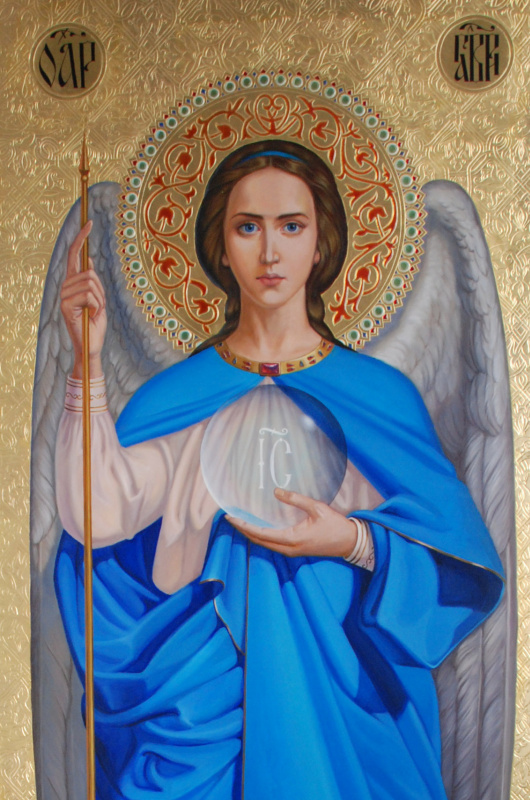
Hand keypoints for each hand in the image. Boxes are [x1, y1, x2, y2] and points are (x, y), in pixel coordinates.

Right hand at [60, 221, 106, 377]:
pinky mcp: (65, 305)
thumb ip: (92, 281)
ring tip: (93, 313)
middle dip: (100, 291)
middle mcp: (65, 286)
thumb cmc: (95, 324)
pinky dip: (96, 306)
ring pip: (91, 283)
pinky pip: (89, 295)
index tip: (90, 223)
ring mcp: (63, 295)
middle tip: (97, 307)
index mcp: (72, 283)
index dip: (81, 238)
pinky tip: (90, 316)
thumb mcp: (98, 299)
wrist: (91, 345)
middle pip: (89, 272)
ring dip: (99, 300)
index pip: (74, 255)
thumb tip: (88, 259)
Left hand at [226, 488, 357, 557]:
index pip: (261, 533)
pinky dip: (261, 537)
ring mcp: (292, 552)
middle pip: (259, 541)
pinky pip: (273, 545)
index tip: (231, 518)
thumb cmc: (335, 525)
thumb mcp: (317, 508)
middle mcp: (289, 548)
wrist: (349, 542)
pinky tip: (257, 529)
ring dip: (251, 534)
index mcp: (292, 539)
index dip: (244, 525)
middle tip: (230, 519)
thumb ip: (296, 499)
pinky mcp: (295, 551)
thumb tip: (276, 491)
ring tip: (240, 522)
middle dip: (243, 530)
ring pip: (265, 545)